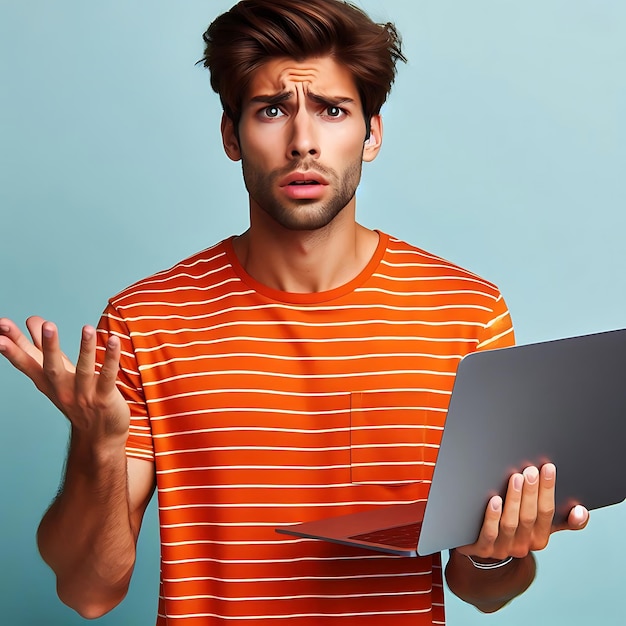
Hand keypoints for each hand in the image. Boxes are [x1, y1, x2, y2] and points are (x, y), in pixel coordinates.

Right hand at [0, 316, 129, 441]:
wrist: (99, 437)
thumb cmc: (77, 398)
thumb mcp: (56, 376)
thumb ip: (43, 349)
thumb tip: (33, 319)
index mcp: (47, 383)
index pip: (27, 363)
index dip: (13, 349)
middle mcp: (63, 390)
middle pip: (52, 367)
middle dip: (48, 345)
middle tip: (45, 324)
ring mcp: (84, 395)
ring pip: (84, 370)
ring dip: (85, 348)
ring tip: (86, 327)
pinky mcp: (105, 399)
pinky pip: (109, 376)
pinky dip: (112, 358)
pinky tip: (115, 341)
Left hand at [456, 463, 588, 561]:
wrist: (483, 548)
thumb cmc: (514, 529)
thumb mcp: (538, 526)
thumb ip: (562, 519)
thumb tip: (581, 511)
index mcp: (539, 538)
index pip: (547, 512)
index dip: (548, 490)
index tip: (548, 467)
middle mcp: (523, 545)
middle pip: (529, 517)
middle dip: (531, 492)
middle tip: (530, 470)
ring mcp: (502, 549)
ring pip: (510, 524)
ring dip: (514, 500)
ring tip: (515, 478)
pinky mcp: (482, 549)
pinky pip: (489, 534)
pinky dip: (493, 517)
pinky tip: (494, 500)